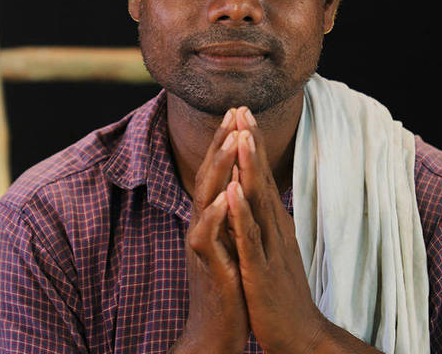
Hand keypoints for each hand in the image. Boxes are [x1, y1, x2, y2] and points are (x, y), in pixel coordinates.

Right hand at [171, 110, 249, 353]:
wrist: (216, 328)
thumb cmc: (227, 281)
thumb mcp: (229, 239)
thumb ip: (229, 212)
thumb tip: (238, 183)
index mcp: (212, 216)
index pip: (219, 171)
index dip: (227, 142)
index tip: (239, 114)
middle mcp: (203, 223)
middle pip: (210, 175)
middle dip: (222, 142)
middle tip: (234, 112)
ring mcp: (202, 242)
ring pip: (206, 197)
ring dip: (219, 168)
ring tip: (232, 140)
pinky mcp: (206, 264)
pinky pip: (207, 236)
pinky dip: (216, 214)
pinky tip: (226, 195)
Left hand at [225, 107, 328, 353]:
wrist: (298, 333)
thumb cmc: (280, 288)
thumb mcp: (271, 245)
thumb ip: (262, 219)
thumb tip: (251, 192)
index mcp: (272, 221)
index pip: (260, 174)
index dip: (252, 144)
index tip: (243, 114)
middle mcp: (274, 226)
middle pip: (260, 177)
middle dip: (250, 142)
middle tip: (243, 109)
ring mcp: (269, 246)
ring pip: (257, 200)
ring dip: (250, 167)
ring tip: (242, 136)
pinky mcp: (261, 270)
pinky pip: (250, 238)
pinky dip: (242, 213)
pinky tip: (233, 192)